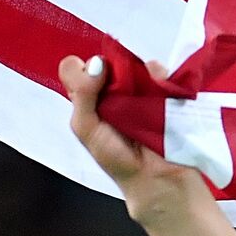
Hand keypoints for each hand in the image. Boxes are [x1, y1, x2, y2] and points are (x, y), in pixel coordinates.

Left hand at [59, 54, 208, 224]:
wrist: (154, 176)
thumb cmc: (116, 157)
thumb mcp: (86, 128)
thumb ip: (82, 94)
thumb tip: (97, 63)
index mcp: (88, 99)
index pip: (75, 68)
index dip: (81, 70)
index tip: (91, 81)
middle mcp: (110, 90)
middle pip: (105, 59)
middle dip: (110, 68)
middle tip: (116, 91)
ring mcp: (136, 87)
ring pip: (132, 61)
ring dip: (134, 73)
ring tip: (139, 98)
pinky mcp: (161, 88)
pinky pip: (158, 71)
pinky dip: (157, 77)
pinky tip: (157, 94)